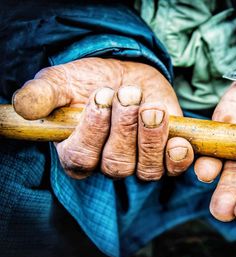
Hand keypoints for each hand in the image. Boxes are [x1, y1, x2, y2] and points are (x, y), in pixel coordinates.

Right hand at [13, 58, 193, 179]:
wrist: (124, 74)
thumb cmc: (90, 82)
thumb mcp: (62, 82)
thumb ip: (43, 95)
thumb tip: (22, 107)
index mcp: (77, 153)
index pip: (82, 158)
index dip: (93, 131)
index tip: (101, 97)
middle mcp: (108, 164)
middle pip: (116, 165)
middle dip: (123, 128)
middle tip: (127, 94)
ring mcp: (139, 162)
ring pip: (146, 170)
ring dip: (151, 137)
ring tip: (151, 108)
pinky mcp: (166, 155)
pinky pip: (173, 169)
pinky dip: (178, 158)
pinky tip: (179, 140)